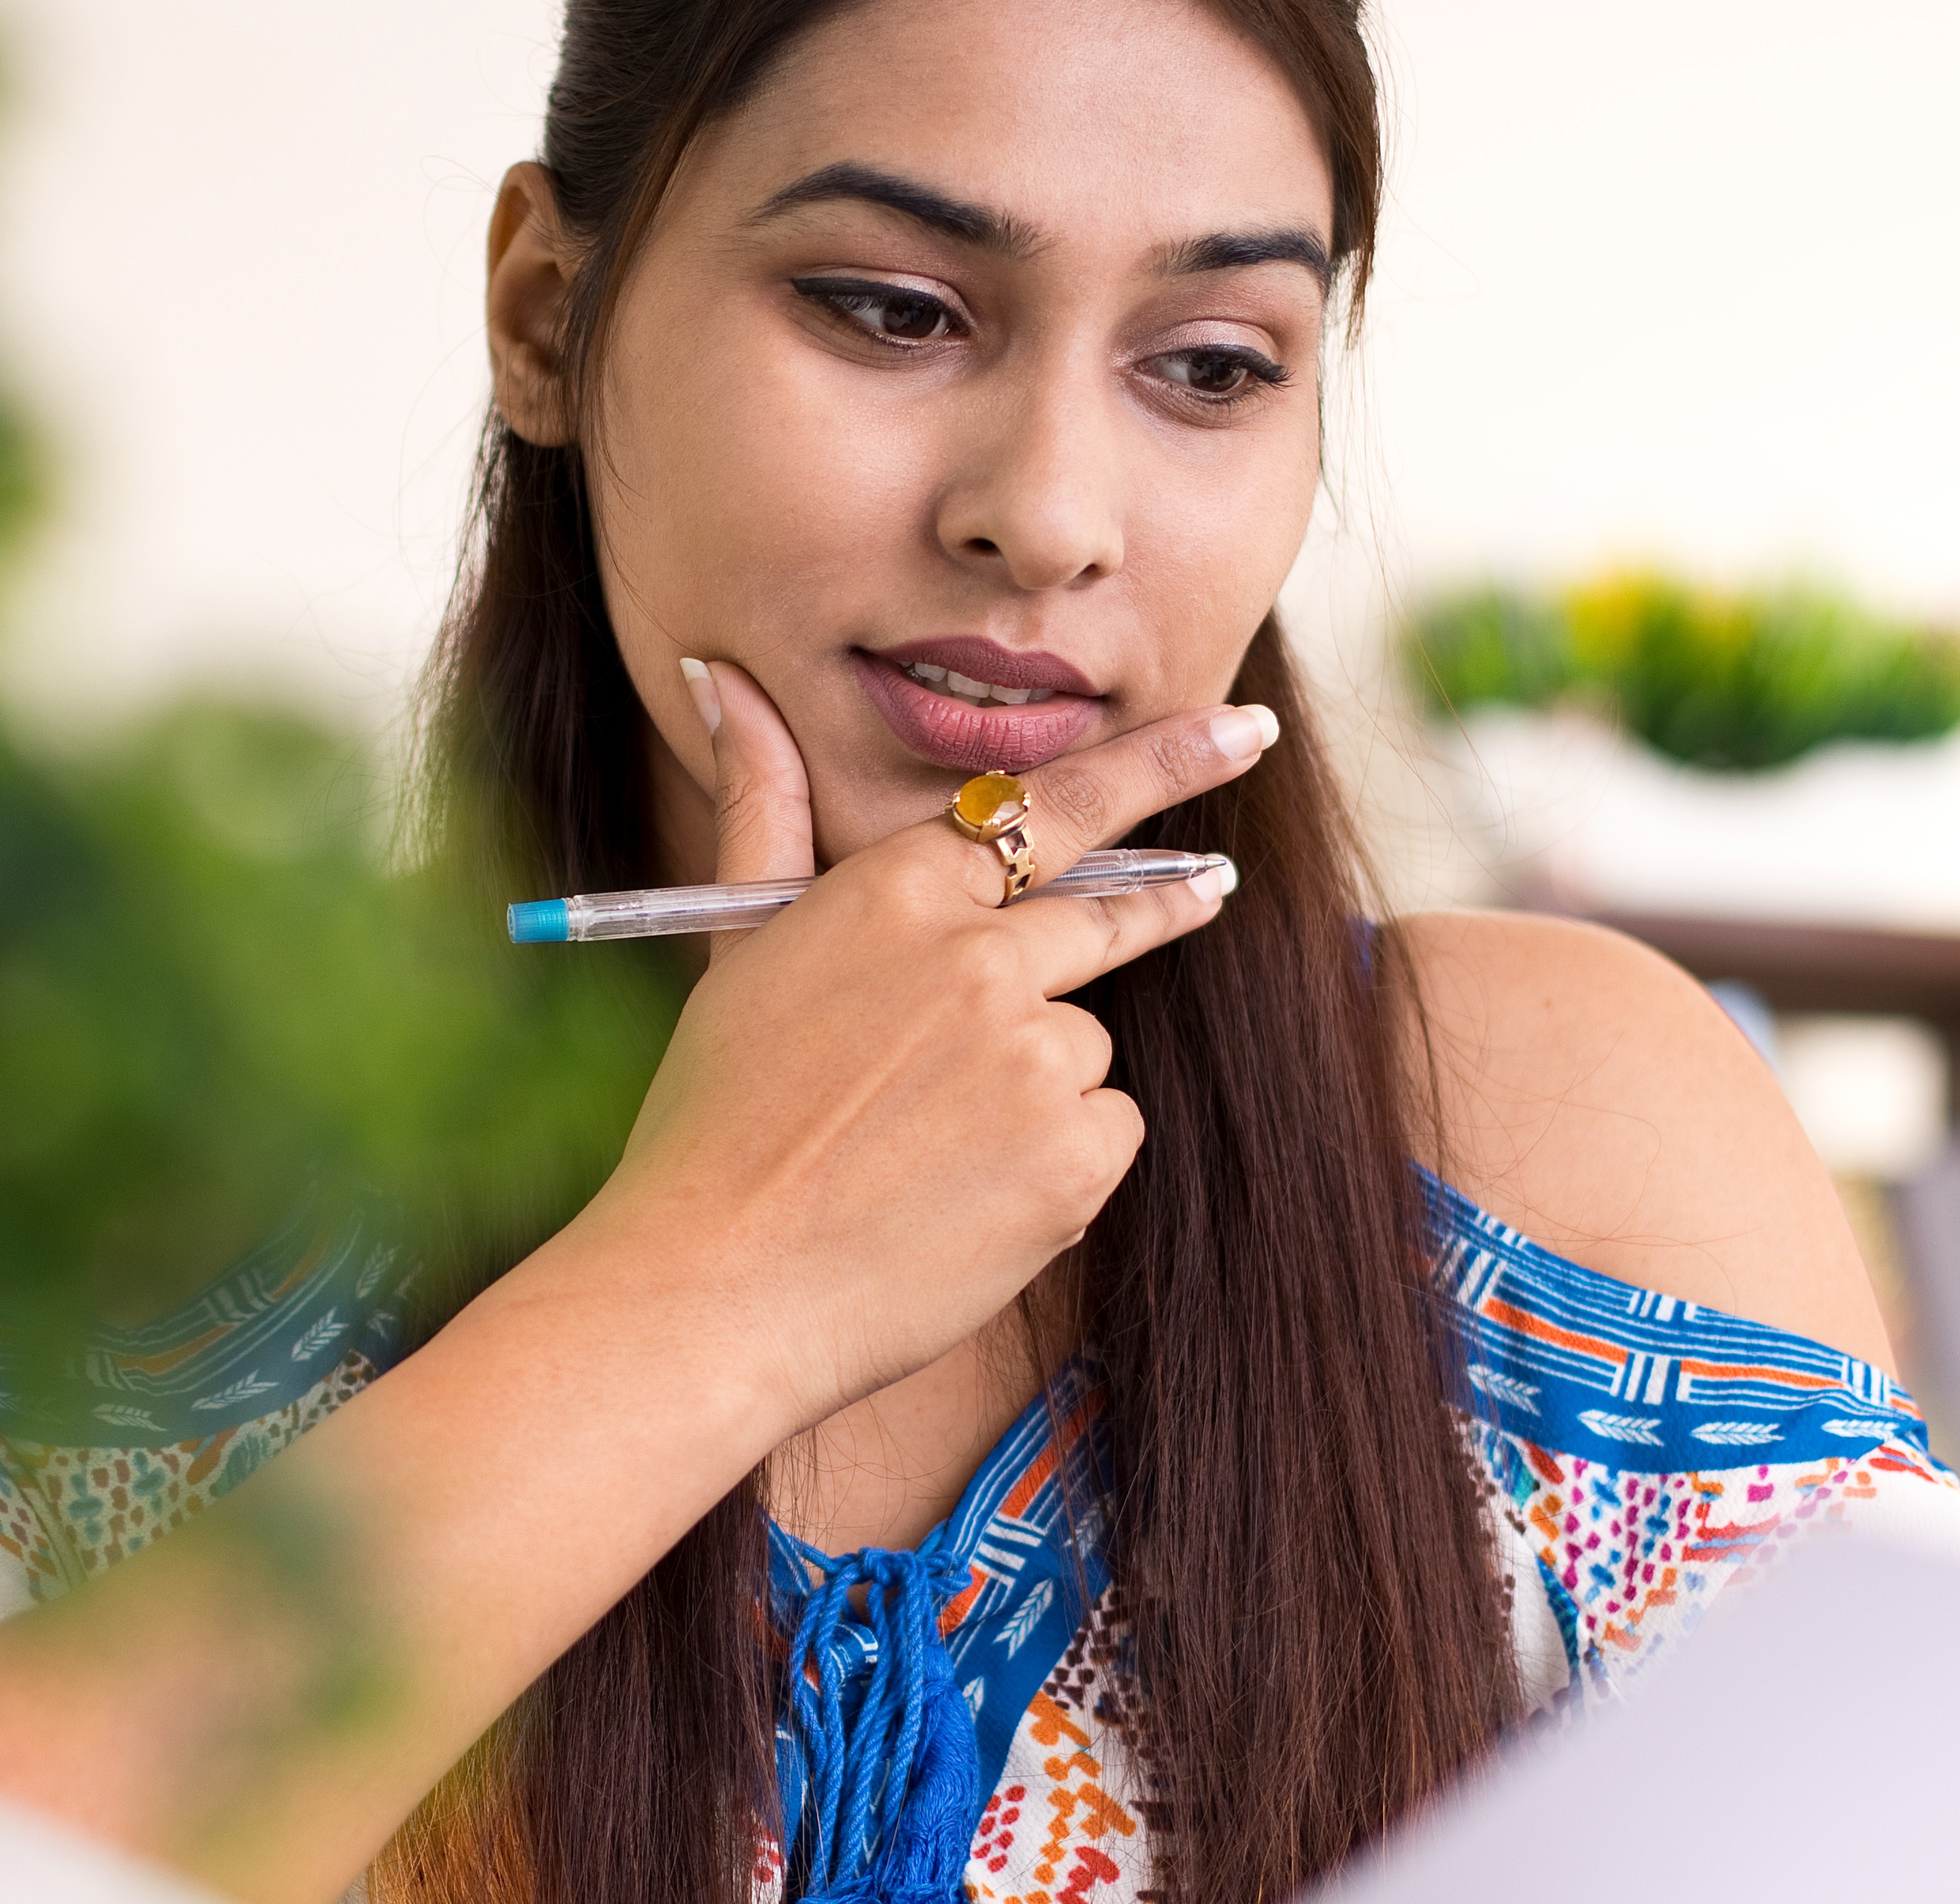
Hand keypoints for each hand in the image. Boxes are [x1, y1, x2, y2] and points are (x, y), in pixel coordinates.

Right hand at [539, 656, 1270, 1432]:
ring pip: (1086, 1046)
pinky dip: (1053, 1166)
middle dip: (1174, 898)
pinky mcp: (1075, 1153)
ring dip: (1036, 1088)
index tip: (1245, 732)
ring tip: (926, 1150)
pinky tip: (964, 1200)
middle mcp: (979, 957)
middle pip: (1110, 914)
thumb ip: (761, 802)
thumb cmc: (716, 1118)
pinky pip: (1103, 1133)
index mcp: (897, 894)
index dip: (1163, 764)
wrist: (715, 1285)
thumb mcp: (740, 943)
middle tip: (1215, 887)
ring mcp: (1037, 1055)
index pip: (1053, 806)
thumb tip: (723, 675)